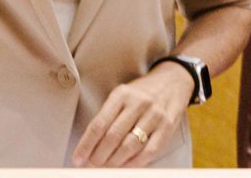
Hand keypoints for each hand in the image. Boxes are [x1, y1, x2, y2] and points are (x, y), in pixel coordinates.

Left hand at [71, 62, 192, 166]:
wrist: (173, 81)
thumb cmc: (141, 92)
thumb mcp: (122, 94)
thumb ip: (108, 115)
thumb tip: (90, 143)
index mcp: (121, 94)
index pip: (99, 124)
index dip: (86, 144)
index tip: (77, 158)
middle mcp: (137, 104)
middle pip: (113, 136)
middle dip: (98, 156)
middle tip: (90, 166)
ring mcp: (154, 115)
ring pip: (130, 145)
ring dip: (115, 162)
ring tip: (105, 168)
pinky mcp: (167, 127)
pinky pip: (149, 151)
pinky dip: (135, 163)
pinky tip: (125, 167)